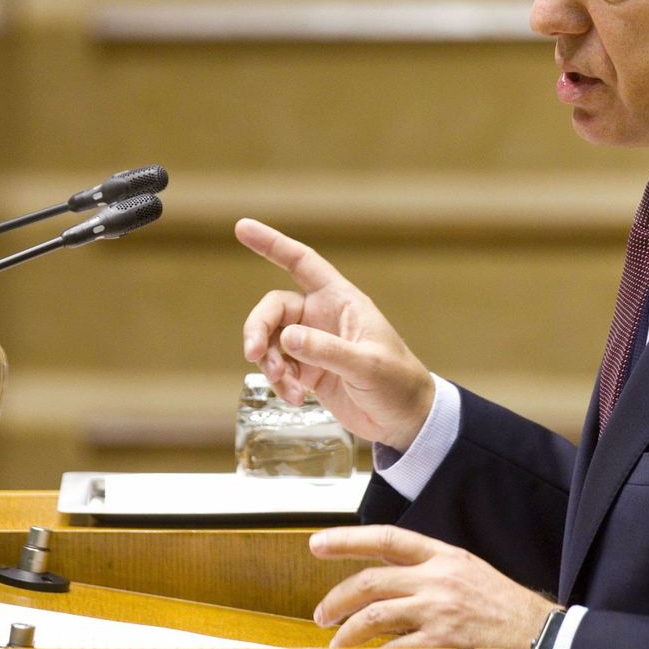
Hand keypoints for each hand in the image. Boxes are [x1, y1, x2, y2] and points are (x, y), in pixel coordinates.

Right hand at [236, 218, 433, 450]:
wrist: (406, 420)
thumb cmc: (398, 383)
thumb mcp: (366, 365)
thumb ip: (327, 350)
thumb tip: (287, 337)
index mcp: (341, 300)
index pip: (302, 262)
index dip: (272, 244)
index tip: (242, 228)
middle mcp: (323, 317)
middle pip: (274, 308)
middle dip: (258, 328)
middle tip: (253, 353)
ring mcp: (314, 344)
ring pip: (271, 340)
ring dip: (268, 361)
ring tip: (285, 385)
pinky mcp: (309, 371)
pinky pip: (279, 369)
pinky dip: (280, 383)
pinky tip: (296, 398)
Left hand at [309, 525, 556, 648]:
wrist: (534, 629)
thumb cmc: (497, 601)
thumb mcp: (464, 569)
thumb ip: (426, 568)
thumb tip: (383, 573)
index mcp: (441, 555)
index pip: (387, 538)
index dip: (348, 539)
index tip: (317, 543)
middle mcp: (436, 578)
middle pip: (371, 581)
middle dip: (337, 598)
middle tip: (321, 614)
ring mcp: (438, 610)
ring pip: (375, 615)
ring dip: (347, 633)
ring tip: (336, 645)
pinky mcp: (442, 641)